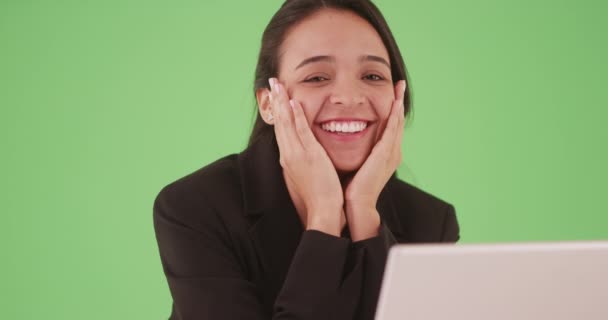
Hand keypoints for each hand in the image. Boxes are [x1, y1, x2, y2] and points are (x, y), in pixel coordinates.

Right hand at [268, 78, 345, 236]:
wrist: (322, 211)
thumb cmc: (316, 197)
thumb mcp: (304, 176)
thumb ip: (302, 163)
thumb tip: (303, 156)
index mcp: (288, 159)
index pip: (281, 130)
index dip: (277, 111)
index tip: (275, 96)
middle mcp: (288, 154)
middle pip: (279, 123)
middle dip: (275, 101)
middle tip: (272, 82)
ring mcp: (297, 155)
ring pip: (286, 124)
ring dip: (282, 103)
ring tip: (278, 85)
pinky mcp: (309, 156)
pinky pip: (301, 132)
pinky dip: (296, 116)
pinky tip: (293, 102)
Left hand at [343, 80, 406, 240]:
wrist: (357, 204)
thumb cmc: (353, 187)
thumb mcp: (357, 163)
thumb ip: (358, 151)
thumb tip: (345, 139)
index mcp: (385, 154)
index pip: (390, 126)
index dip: (392, 109)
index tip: (392, 93)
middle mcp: (392, 152)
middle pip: (397, 121)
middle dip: (399, 101)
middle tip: (400, 84)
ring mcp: (391, 153)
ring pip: (397, 123)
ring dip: (398, 103)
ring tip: (400, 88)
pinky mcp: (385, 155)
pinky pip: (391, 131)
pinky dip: (394, 116)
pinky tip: (395, 104)